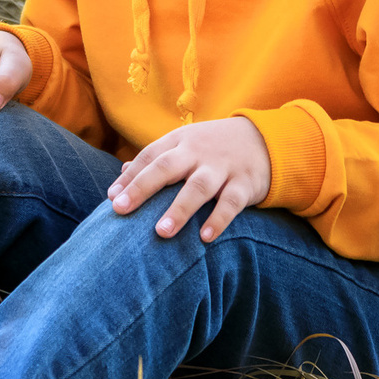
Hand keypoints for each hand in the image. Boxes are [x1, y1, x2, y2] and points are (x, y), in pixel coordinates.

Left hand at [107, 117, 271, 242]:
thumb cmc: (214, 148)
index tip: (112, 199)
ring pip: (198, 187)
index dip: (130, 177)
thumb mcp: (186, 145)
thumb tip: (122, 176)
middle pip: (167, 167)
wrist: (266, 140)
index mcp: (181, 141)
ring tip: (161, 232)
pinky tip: (205, 238)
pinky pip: (231, 202)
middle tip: (121, 209)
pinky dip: (218, 220)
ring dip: (179, 209)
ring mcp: (223, 167)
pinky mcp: (245, 183)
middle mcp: (199, 151)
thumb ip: (156, 159)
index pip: (150, 156)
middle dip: (142, 188)